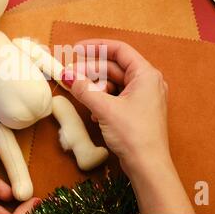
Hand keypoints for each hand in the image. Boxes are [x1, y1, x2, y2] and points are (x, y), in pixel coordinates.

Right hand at [61, 39, 193, 213]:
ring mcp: (143, 97)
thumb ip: (84, 89)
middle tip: (69, 76)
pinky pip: (116, 97)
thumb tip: (66, 75)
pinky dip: (102, 101)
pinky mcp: (137, 110)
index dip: (96, 47)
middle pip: (113, 67)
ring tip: (83, 98)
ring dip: (95, 89)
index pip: (119, 50)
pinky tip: (95, 114)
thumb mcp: (104, 108)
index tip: (76, 49)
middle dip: (90, 72)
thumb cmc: (133, 134)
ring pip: (113, 83)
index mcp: (146, 74)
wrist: (148, 166)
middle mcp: (147, 82)